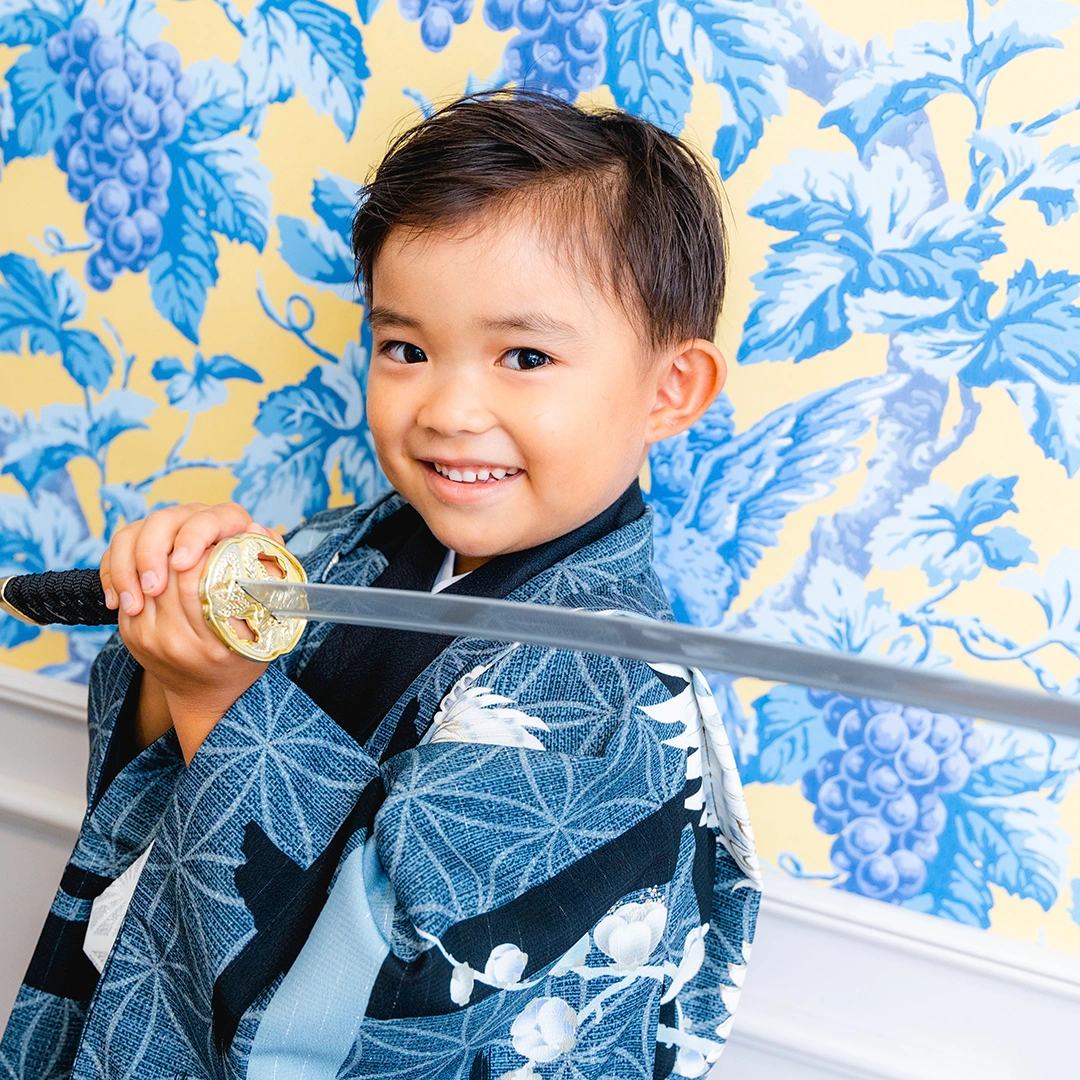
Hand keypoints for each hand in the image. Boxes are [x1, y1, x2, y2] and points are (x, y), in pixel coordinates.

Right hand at [100, 502, 282, 616]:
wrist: (218, 619)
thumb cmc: (250, 603)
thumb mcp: (268, 586)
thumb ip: (268, 561)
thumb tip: (257, 533)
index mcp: (230, 522)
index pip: (211, 517)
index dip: (193, 537)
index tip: (182, 565)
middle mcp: (195, 518)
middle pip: (162, 522)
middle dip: (151, 556)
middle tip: (151, 590)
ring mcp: (165, 531)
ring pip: (132, 535)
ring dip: (127, 571)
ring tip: (132, 606)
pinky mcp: (139, 546)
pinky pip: (116, 552)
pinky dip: (112, 576)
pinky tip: (117, 603)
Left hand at [119, 551, 266, 762]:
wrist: (207, 699)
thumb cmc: (243, 659)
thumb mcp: (269, 630)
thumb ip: (267, 582)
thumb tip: (257, 533)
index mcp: (211, 644)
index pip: (193, 580)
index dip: (202, 551)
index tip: (218, 542)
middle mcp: (173, 643)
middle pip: (166, 574)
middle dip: (180, 547)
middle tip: (200, 540)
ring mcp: (146, 639)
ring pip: (143, 576)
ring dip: (160, 554)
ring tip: (182, 548)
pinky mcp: (129, 634)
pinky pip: (128, 587)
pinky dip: (142, 567)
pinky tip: (162, 563)